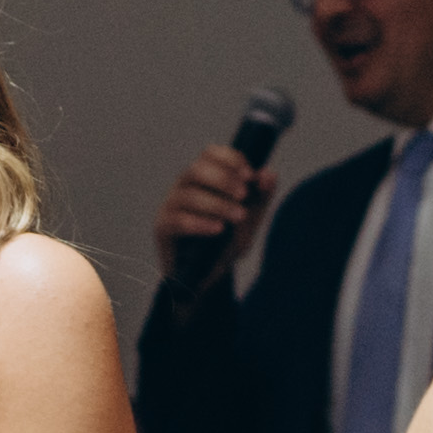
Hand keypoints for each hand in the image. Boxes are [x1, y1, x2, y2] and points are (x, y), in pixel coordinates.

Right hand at [152, 141, 277, 290]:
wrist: (207, 278)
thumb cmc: (224, 243)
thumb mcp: (249, 221)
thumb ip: (260, 198)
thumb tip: (269, 174)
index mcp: (204, 178)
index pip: (211, 154)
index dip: (230, 159)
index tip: (250, 175)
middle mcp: (184, 186)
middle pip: (197, 169)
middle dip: (224, 179)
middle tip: (244, 195)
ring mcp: (171, 205)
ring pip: (189, 195)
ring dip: (218, 203)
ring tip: (238, 216)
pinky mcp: (163, 228)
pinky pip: (178, 220)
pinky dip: (201, 223)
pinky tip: (218, 229)